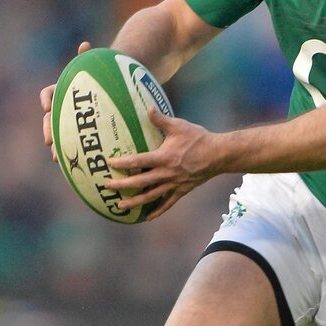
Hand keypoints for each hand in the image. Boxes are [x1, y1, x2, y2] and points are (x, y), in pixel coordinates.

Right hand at [41, 41, 91, 161]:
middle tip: (49, 141)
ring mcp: (69, 122)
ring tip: (58, 157)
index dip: (46, 101)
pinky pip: (73, 145)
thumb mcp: (98, 67)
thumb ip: (89, 58)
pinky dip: (72, 155)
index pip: (48, 94)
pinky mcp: (79, 133)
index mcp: (63, 91)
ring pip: (58, 136)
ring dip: (57, 147)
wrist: (113, 88)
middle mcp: (62, 107)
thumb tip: (85, 44)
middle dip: (48, 131)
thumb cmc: (103, 76)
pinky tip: (78, 166)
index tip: (47, 108)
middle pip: (50, 120)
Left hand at [105, 108, 220, 219]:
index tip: (109, 163)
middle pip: (140, 182)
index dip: (122, 162)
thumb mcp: (179, 126)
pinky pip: (167, 203)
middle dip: (122, 185)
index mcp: (164, 157)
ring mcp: (174, 184)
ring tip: (120, 206)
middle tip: (106, 186)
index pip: (138, 161)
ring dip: (134, 202)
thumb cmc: (198, 138)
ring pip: (150, 196)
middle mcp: (166, 173)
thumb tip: (148, 108)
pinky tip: (147, 217)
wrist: (218, 155)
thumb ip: (161, 119)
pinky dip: (157, 211)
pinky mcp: (181, 190)